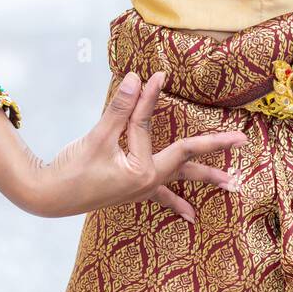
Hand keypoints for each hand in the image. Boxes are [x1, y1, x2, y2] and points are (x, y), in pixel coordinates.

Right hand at [18, 70, 246, 220]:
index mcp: (142, 170)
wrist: (48, 197)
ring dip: (204, 179)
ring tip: (231, 184)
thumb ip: (120, 107)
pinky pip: (160, 196)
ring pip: (178, 179)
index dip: (150, 99)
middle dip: (215, 150)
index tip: (157, 76)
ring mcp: (141, 188)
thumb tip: (139, 78)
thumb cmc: (72, 168)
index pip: (149, 126)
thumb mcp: (97, 136)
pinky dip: (176, 202)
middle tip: (243, 141)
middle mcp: (146, 181)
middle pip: (186, 161)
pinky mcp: (131, 189)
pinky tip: (191, 215)